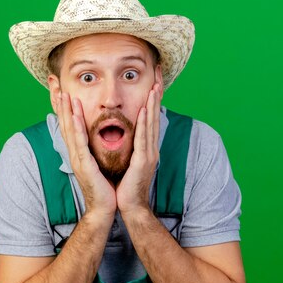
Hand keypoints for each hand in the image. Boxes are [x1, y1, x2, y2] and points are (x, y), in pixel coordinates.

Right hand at [54, 91, 116, 220]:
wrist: (105, 208)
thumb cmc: (105, 187)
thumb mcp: (99, 163)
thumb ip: (96, 150)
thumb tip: (99, 137)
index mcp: (79, 153)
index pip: (70, 126)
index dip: (65, 109)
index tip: (62, 92)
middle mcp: (75, 154)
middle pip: (66, 125)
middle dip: (62, 105)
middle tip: (57, 86)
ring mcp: (78, 160)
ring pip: (70, 131)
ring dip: (68, 112)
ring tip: (66, 95)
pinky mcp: (85, 166)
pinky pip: (80, 145)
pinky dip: (77, 129)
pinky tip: (75, 117)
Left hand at [116, 84, 161, 214]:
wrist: (130, 206)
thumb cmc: (126, 186)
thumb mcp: (128, 161)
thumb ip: (129, 148)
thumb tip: (125, 136)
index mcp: (146, 147)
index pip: (150, 119)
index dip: (152, 100)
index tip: (153, 82)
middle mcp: (150, 148)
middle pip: (154, 117)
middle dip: (156, 96)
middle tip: (158, 76)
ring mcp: (148, 154)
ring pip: (151, 124)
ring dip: (153, 104)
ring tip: (155, 86)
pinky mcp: (143, 161)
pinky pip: (144, 138)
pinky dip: (145, 123)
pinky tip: (146, 110)